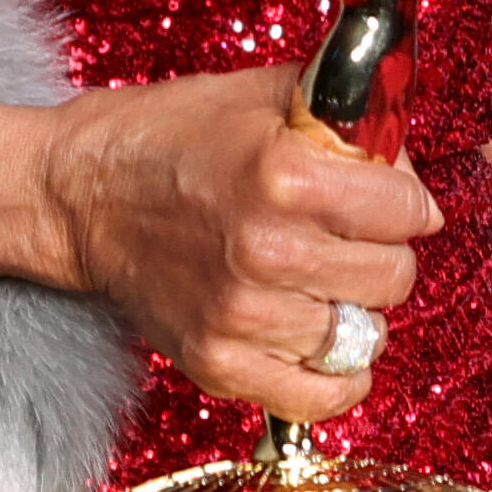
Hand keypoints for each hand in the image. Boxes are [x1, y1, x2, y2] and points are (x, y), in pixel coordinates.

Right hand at [31, 66, 436, 419]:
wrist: (82, 194)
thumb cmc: (173, 137)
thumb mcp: (264, 95)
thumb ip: (348, 122)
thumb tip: (408, 166)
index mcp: (287, 176)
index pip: (409, 212)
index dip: (406, 201)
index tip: (388, 200)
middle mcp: (269, 251)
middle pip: (394, 276)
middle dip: (383, 252)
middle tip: (348, 237)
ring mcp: (243, 315)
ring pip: (364, 334)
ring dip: (353, 309)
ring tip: (319, 281)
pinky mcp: (219, 362)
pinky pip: (318, 396)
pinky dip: (337, 377)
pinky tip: (325, 343)